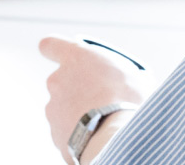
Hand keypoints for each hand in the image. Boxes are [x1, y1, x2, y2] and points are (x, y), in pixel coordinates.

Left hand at [40, 36, 155, 163]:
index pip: (50, 45)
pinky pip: (67, 133)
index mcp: (75, 58)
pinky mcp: (55, 134)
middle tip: (101, 102)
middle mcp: (58, 80)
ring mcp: (53, 109)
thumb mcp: (134, 76)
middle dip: (78, 91)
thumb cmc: (130, 103)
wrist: (117, 139)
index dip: (55, 51)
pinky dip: (79, 136)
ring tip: (103, 125)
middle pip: (62, 82)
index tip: (65, 59)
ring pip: (65, 110)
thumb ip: (116, 73)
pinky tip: (98, 139)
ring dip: (79, 115)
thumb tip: (122, 83)